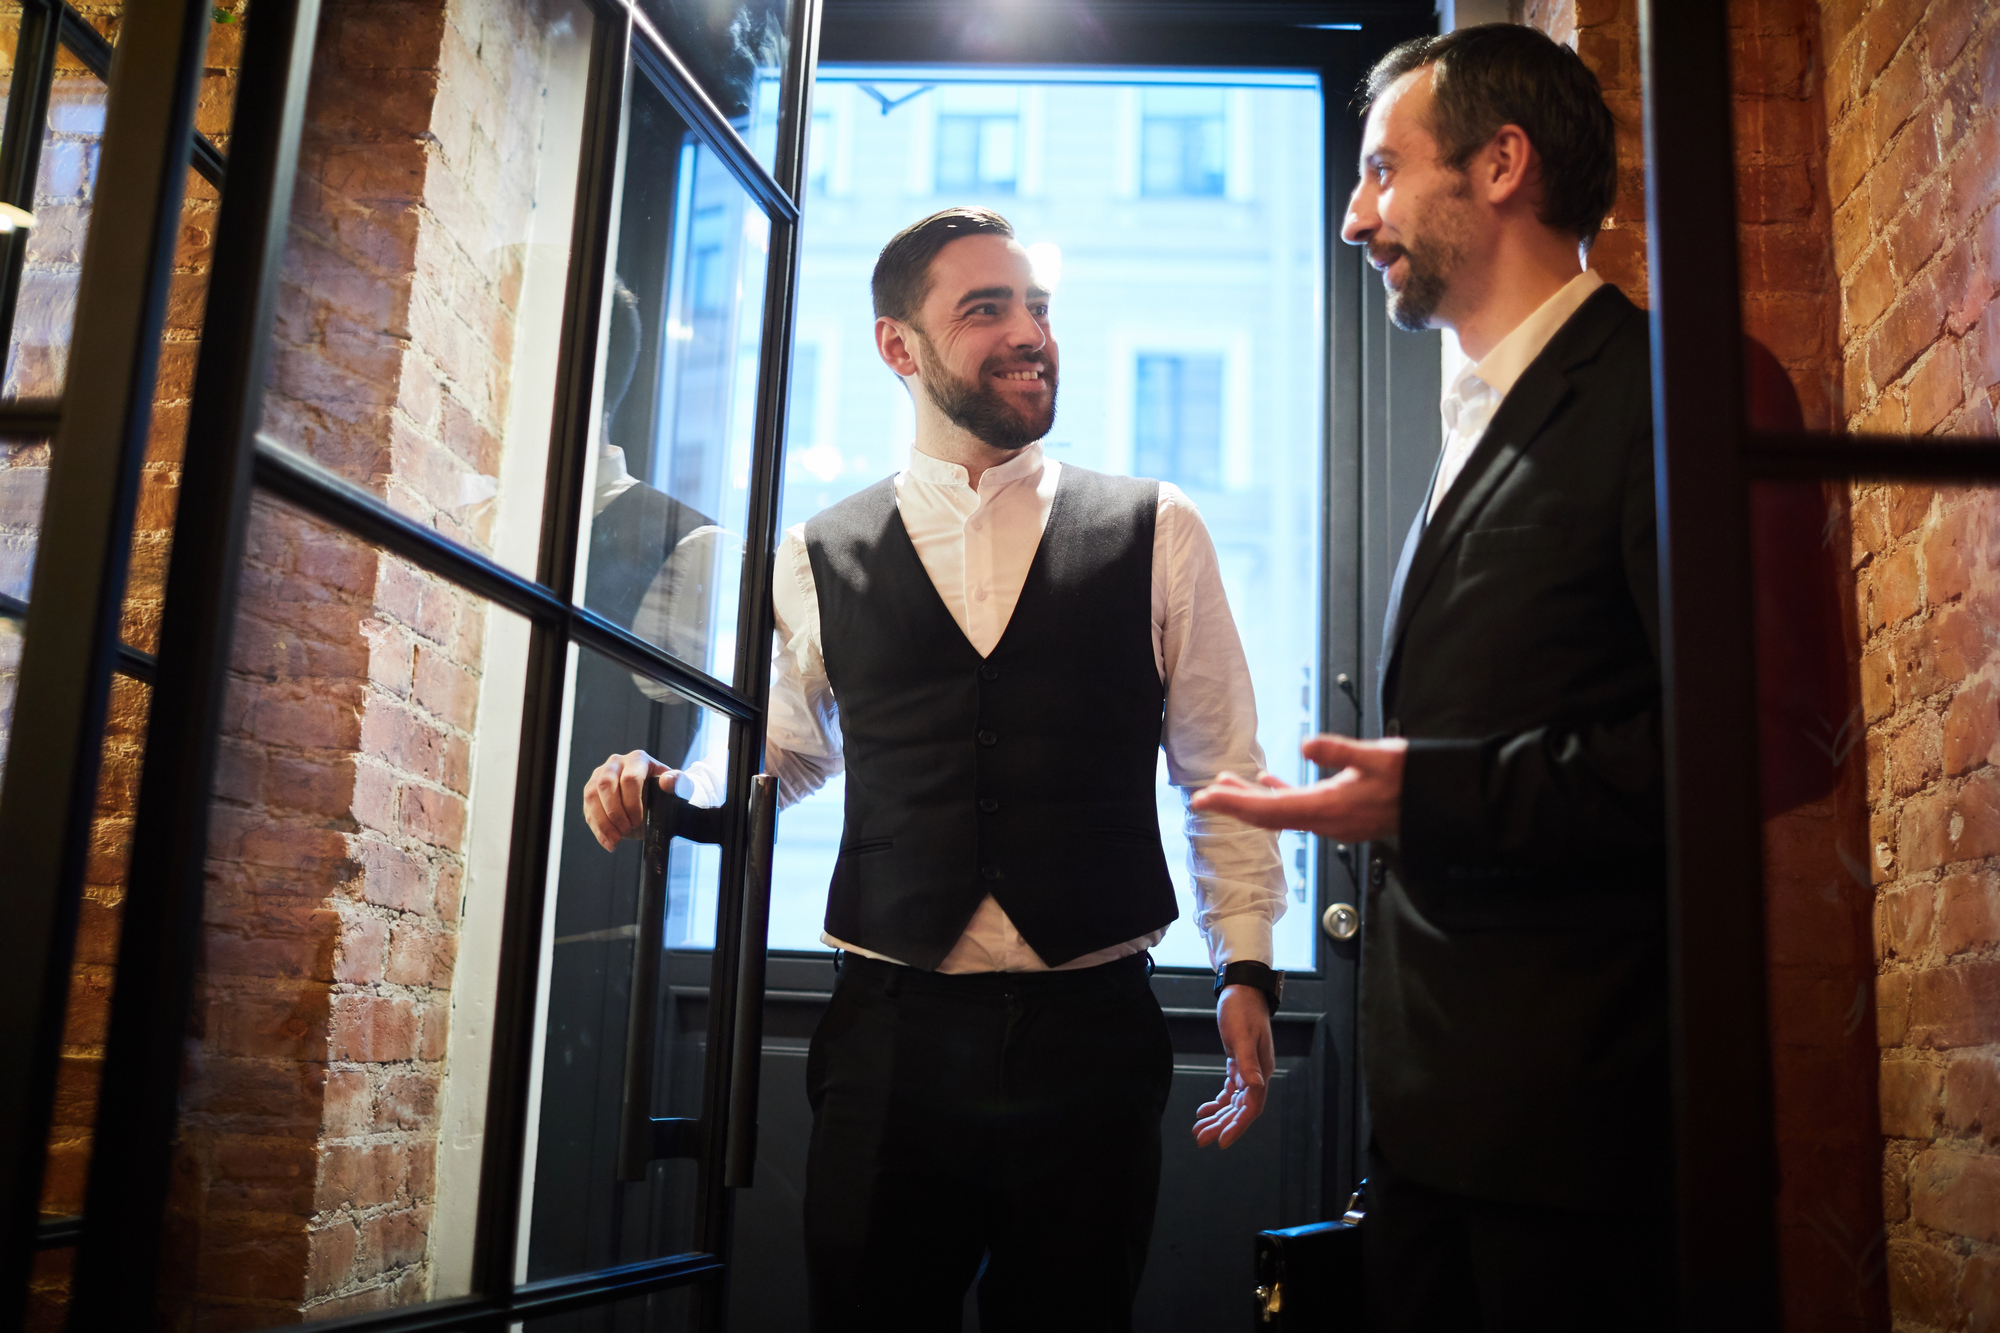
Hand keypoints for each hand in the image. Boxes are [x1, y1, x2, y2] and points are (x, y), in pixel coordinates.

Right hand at [581, 749, 676, 850]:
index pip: (630, 779)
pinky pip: (588, 810)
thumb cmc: (672, 792)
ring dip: (603, 822)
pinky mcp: (592, 792)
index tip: (638, 821)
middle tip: (627, 830)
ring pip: (591, 796)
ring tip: (616, 840)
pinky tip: (609, 843)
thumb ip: (679, 784)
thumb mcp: (682, 788)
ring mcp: (601, 776)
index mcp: (638, 759)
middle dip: (615, 812)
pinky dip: (598, 829)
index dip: (632, 803)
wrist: (662, 800)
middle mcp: (616, 763)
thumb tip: (666, 781)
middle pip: (606, 785)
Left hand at [1189, 734, 1407, 842]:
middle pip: (1268, 816)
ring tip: (1226, 786)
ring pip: (1282, 813)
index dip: (1232, 806)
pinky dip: (1280, 796)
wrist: (1439, 800)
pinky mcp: (1340, 816)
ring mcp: (1333, 822)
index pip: (1268, 811)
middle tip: (1202, 796)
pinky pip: (1300, 809)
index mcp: (1328, 808)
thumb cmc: (1411, 778)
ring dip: (1253, 801)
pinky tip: (1270, 782)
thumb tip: (1306, 745)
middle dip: (1234, 805)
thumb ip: (1340, 751)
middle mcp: (1326, 821)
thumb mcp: (1376, 757)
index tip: (1203, 800)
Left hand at [1193, 985, 1274, 1148]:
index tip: (1221, 1142)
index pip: (1251, 1108)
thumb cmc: (1242, 1009)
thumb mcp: (1241, 1035)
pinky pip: (1230, 1091)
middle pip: (1240, 1109)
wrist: (1242, 989)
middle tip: (1200, 1139)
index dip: (1237, 1126)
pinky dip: (1218, 1102)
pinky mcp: (1239, 1063)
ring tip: (1198, 1130)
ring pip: (1234, 1103)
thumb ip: (1246, 1062)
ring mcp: (1249, 1070)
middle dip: (1221, 1126)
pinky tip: (1204, 1110)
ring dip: (1217, 1117)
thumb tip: (1253, 1086)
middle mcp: (1258, 1074)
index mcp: (1261, 1071)